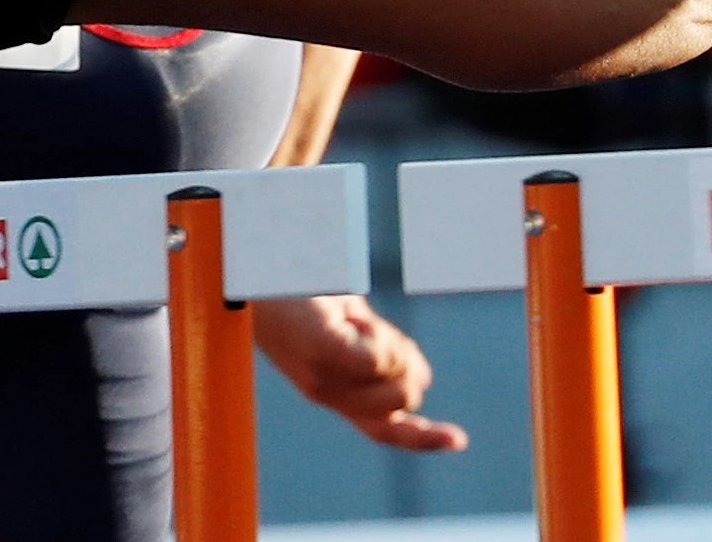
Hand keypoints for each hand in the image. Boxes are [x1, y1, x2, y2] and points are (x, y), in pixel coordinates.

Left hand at [252, 294, 466, 452]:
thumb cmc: (298, 292)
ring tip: (359, 319)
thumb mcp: (349, 326)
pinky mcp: (319, 349)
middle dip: (411, 369)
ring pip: (393, 383)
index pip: (386, 430)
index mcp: (334, 391)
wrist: (252, 271)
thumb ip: (380, 353)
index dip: (424, 439)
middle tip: (379, 331)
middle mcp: (327, 393)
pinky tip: (360, 320)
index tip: (459, 440)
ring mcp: (321, 375)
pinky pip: (374, 360)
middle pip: (401, 404)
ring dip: (396, 349)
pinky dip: (381, 341)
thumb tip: (421, 377)